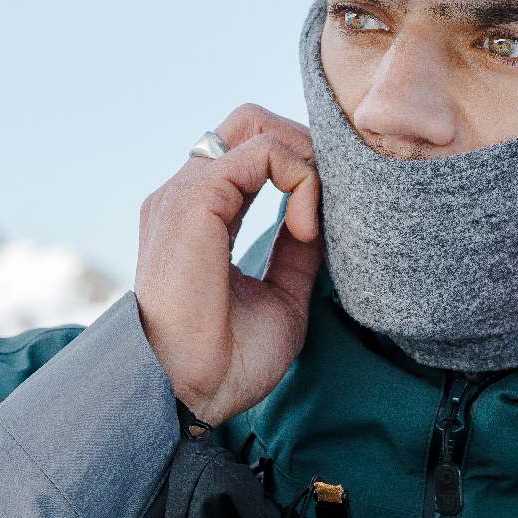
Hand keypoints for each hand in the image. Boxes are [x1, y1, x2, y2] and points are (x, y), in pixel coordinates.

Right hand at [134, 103, 321, 427]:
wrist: (191, 395)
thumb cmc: (228, 361)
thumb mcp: (281, 294)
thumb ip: (297, 250)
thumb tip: (321, 218)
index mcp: (201, 216)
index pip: (252, 154)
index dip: (301, 168)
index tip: (323, 221)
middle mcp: (186, 195)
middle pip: (251, 122)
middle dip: (304, 146)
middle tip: (332, 197)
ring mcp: (186, 193)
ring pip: (259, 127)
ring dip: (307, 163)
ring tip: (317, 222)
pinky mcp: (196, 200)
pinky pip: (264, 152)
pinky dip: (300, 178)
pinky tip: (307, 229)